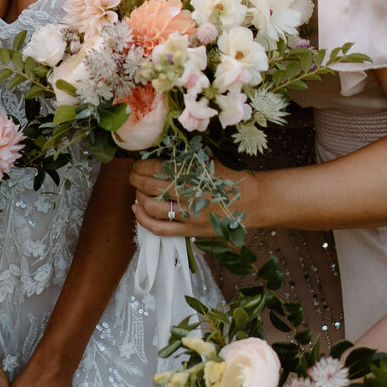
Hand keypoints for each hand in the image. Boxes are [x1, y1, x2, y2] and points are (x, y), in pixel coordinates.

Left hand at [129, 157, 245, 238]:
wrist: (253, 200)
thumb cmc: (229, 177)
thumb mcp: (207, 161)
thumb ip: (184, 160)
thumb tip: (157, 156)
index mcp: (192, 172)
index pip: (155, 167)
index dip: (141, 165)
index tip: (138, 163)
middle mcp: (188, 192)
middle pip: (149, 186)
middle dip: (135, 178)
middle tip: (133, 174)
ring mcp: (189, 214)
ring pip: (151, 207)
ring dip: (138, 197)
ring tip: (138, 191)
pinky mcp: (191, 230)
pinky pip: (161, 229)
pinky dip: (144, 220)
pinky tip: (137, 209)